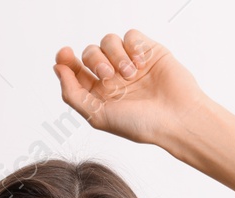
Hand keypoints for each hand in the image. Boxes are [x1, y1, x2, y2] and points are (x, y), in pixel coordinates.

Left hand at [52, 29, 209, 147]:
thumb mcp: (97, 115)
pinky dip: (133, 47)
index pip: (76, 71)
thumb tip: (57, 68)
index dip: (66, 61)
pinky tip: (142, 64)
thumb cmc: (140, 124)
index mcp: (100, 94)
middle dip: (94, 60)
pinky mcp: (148, 51)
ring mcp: (130, 63)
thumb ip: (72, 93)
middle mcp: (114, 78)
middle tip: (108, 75)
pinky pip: (130, 35)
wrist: (177, 117)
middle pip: (90, 53)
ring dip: (115, 55)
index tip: (63, 55)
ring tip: (130, 74)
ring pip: (108, 40)